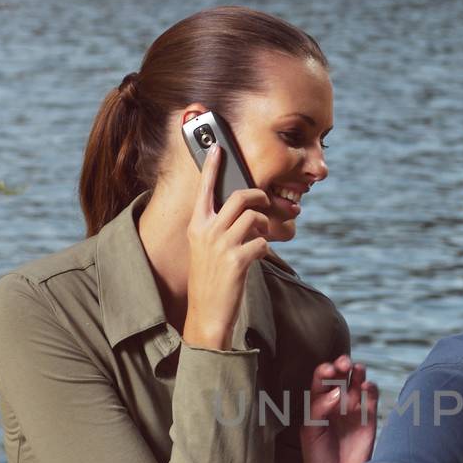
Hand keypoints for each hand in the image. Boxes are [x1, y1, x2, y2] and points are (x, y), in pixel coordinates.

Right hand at [182, 145, 273, 349]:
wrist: (207, 315)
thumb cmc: (210, 281)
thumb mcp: (206, 249)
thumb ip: (219, 228)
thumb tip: (244, 211)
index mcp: (196, 226)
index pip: (205, 189)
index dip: (212, 166)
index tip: (219, 148)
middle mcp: (206, 231)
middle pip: (241, 197)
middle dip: (260, 196)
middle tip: (265, 201)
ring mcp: (221, 245)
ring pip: (254, 218)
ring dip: (263, 226)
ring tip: (258, 237)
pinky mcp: (237, 260)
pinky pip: (262, 242)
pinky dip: (264, 248)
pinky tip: (256, 258)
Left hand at [300, 354, 378, 462]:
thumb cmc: (317, 460)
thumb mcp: (310, 433)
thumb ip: (320, 410)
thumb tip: (338, 392)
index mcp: (317, 406)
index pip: (320, 382)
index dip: (324, 372)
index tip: (327, 371)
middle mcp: (335, 405)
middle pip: (340, 378)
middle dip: (341, 367)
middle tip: (343, 363)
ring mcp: (353, 411)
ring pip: (357, 384)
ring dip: (357, 373)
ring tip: (356, 368)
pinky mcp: (369, 420)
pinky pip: (371, 399)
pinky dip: (371, 390)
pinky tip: (367, 387)